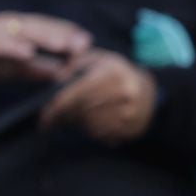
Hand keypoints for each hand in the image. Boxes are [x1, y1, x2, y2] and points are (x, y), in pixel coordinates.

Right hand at [0, 12, 90, 82]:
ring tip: (62, 45)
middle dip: (62, 34)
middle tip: (83, 43)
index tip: (88, 43)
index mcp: (20, 29)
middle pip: (41, 27)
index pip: (48, 29)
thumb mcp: (13, 65)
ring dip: (44, 36)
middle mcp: (10, 25)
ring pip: (24, 31)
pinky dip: (14, 46)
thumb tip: (62, 73)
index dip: (68, 34)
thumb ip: (36, 67)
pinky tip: (27, 52)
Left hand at [39, 49, 156, 143]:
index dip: (55, 109)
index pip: (74, 96)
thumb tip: (55, 78)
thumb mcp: (97, 59)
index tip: (43, 119)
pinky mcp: (132, 128)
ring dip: (79, 125)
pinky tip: (95, 122)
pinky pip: (103, 136)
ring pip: (90, 126)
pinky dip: (94, 132)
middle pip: (80, 112)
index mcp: (111, 73)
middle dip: (64, 118)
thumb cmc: (116, 74)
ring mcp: (130, 112)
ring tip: (80, 117)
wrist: (152, 91)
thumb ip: (74, 64)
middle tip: (55, 120)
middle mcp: (122, 92)